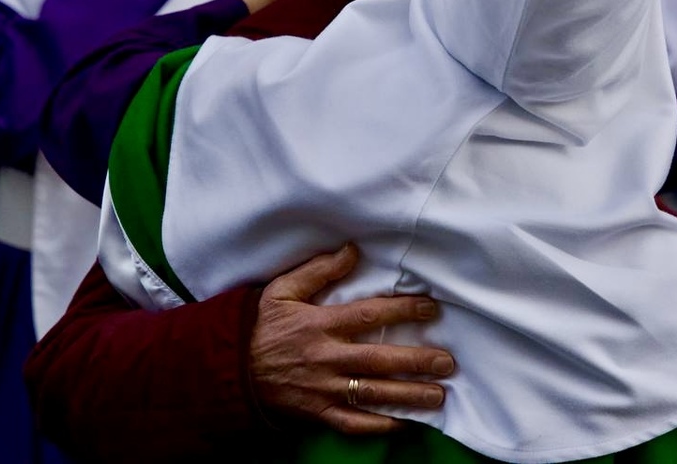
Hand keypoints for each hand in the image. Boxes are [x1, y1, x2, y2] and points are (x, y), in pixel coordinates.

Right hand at [248, 243, 454, 433]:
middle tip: (448, 362)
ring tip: (438, 395)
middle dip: (417, 361)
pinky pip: (352, 422)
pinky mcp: (317, 412)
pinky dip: (378, 425)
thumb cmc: (260, 326)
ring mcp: (323, 389)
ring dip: (408, 395)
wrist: (228, 370)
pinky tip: (403, 422)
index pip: (370, 314)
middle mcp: (326, 357)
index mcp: (320, 324)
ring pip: (372, 393)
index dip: (404, 309)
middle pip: (380, 359)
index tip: (431, 308)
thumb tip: (351, 250)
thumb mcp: (282, 290)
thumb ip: (318, 270)